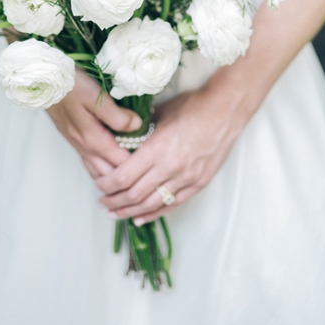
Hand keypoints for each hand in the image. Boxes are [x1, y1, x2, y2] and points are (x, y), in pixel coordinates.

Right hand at [47, 69, 142, 179]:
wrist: (45, 81)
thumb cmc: (72, 86)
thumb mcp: (97, 97)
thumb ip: (118, 116)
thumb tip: (137, 126)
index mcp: (94, 140)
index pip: (121, 164)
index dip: (138, 166)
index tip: (154, 160)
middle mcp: (85, 147)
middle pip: (109, 174)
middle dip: (126, 178)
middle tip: (145, 173)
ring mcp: (77, 144)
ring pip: (97, 171)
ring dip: (112, 176)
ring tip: (130, 174)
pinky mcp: (73, 138)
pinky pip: (90, 162)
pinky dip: (102, 168)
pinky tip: (109, 163)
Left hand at [95, 80, 248, 223]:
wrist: (226, 111)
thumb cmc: (193, 107)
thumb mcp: (160, 113)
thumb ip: (141, 131)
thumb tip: (122, 136)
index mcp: (157, 149)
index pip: (123, 176)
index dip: (107, 184)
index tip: (98, 184)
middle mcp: (170, 168)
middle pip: (134, 194)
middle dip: (114, 201)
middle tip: (102, 202)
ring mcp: (185, 178)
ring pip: (151, 204)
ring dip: (129, 211)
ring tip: (115, 213)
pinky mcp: (198, 183)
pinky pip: (172, 204)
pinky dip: (154, 214)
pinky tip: (140, 217)